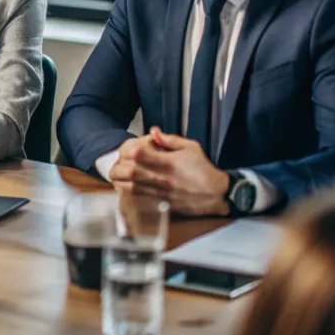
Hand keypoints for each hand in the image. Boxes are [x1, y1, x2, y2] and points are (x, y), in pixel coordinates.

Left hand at [110, 126, 229, 216]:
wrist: (216, 194)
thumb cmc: (203, 169)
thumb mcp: (191, 147)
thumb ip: (170, 139)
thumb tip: (154, 132)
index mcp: (169, 162)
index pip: (140, 154)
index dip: (127, 150)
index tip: (126, 149)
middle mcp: (163, 178)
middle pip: (131, 172)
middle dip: (118, 166)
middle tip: (117, 162)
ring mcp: (161, 192)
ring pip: (131, 187)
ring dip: (119, 180)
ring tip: (118, 174)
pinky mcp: (161, 202)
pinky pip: (139, 198)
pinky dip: (127, 191)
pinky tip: (125, 185)